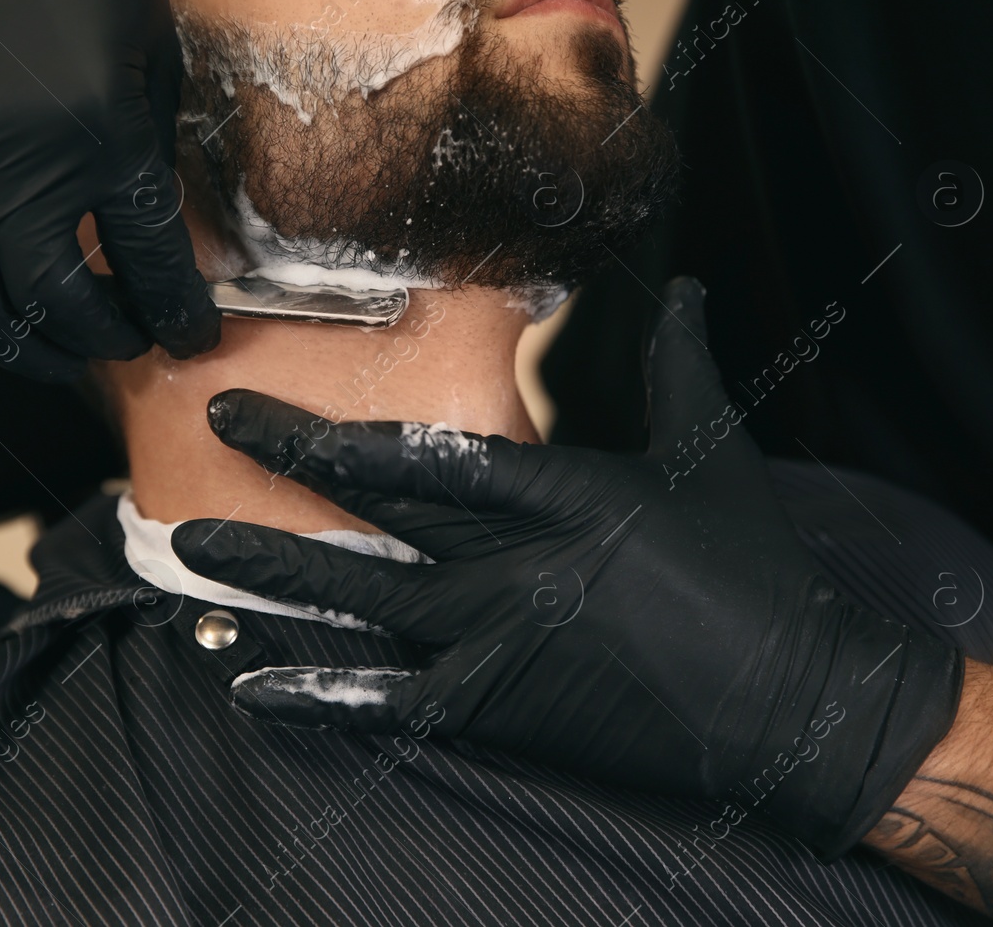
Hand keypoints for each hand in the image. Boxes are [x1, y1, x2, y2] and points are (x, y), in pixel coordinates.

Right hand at [0, 0, 218, 378]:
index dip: (173, 315)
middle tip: (126, 345)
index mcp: (98, 138)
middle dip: (96, 340)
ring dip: (17, 340)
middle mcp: (14, 161)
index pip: (144, 264)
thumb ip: (146, 162)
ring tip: (57, 351)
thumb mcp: (152, 65)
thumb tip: (150, 243)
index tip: (190, 338)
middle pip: (49, 300)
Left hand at [172, 277, 963, 858]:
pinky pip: (394, 704)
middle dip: (281, 480)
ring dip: (274, 579)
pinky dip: (321, 698)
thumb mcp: (716, 453)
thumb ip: (677, 365)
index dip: (328, 431)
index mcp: (564, 492)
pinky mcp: (504, 709)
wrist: (799, 702)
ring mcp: (503, 642)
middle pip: (374, 518)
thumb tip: (681, 284)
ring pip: (364, 604)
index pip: (420, 454)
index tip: (253, 405)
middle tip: (204, 446)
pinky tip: (251, 688)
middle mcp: (517, 565)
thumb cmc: (759, 570)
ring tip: (193, 552)